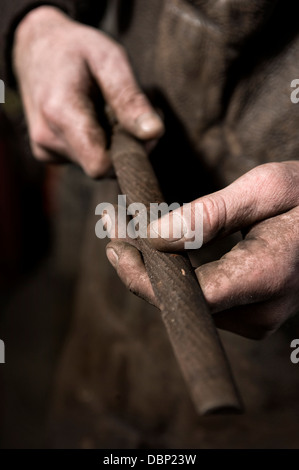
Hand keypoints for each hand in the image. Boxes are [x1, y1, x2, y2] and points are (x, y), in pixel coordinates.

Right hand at [13, 6, 163, 176]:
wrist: (35, 47)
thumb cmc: (76, 49)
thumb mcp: (109, 59)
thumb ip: (130, 99)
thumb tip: (154, 133)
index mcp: (61, 113)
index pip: (100, 165)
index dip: (129, 154)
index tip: (142, 130)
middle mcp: (48, 138)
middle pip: (103, 166)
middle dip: (126, 145)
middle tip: (132, 112)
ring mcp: (45, 149)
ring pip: (96, 164)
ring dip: (113, 143)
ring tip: (110, 109)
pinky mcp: (47, 154)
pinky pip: (85, 160)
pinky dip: (99, 144)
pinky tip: (95, 118)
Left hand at [106, 161, 298, 338]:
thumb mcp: (266, 189)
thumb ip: (212, 215)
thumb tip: (155, 237)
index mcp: (267, 275)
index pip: (192, 296)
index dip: (146, 279)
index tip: (116, 247)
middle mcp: (260, 310)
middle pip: (181, 301)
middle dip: (139, 264)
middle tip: (112, 223)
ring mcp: (255, 317)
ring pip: (186, 300)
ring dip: (151, 264)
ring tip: (124, 226)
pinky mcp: (248, 311)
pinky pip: (199, 296)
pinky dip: (172, 270)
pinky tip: (153, 243)